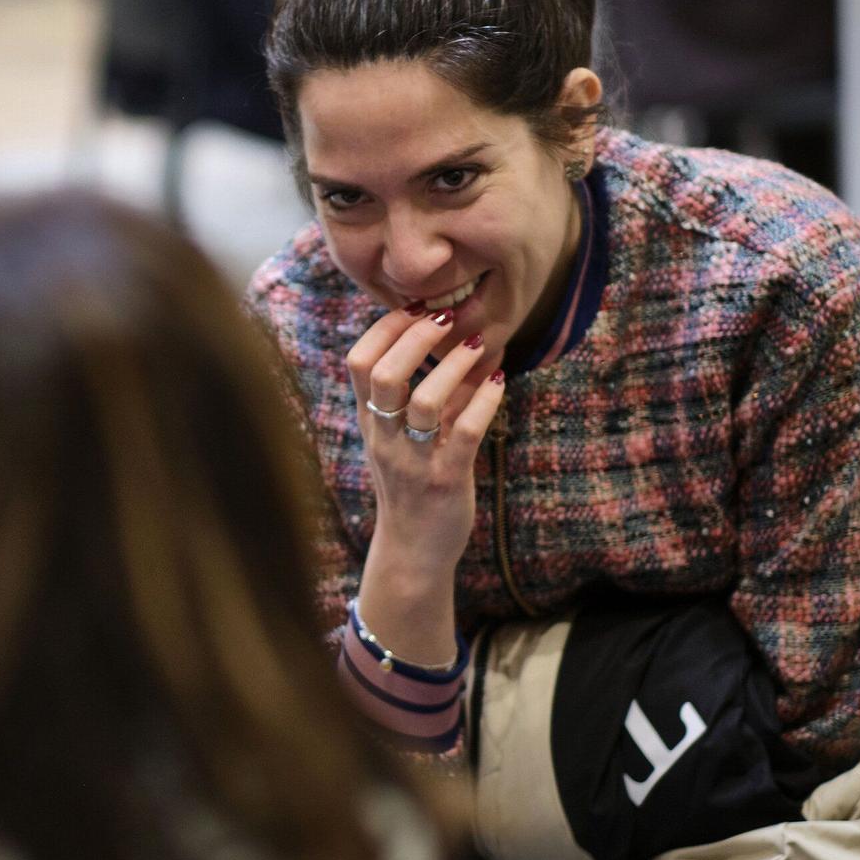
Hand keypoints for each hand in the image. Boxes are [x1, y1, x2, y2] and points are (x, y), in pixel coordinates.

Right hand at [345, 304, 503, 577]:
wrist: (413, 550)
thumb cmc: (409, 484)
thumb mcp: (395, 438)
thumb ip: (410, 395)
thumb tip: (448, 340)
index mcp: (370, 422)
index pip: (359, 362)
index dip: (384, 328)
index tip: (414, 309)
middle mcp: (384, 438)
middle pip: (384, 374)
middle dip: (415, 338)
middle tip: (445, 319)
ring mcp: (414, 460)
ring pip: (424, 401)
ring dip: (455, 366)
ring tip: (478, 345)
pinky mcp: (447, 480)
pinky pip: (465, 433)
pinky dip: (485, 400)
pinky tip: (499, 380)